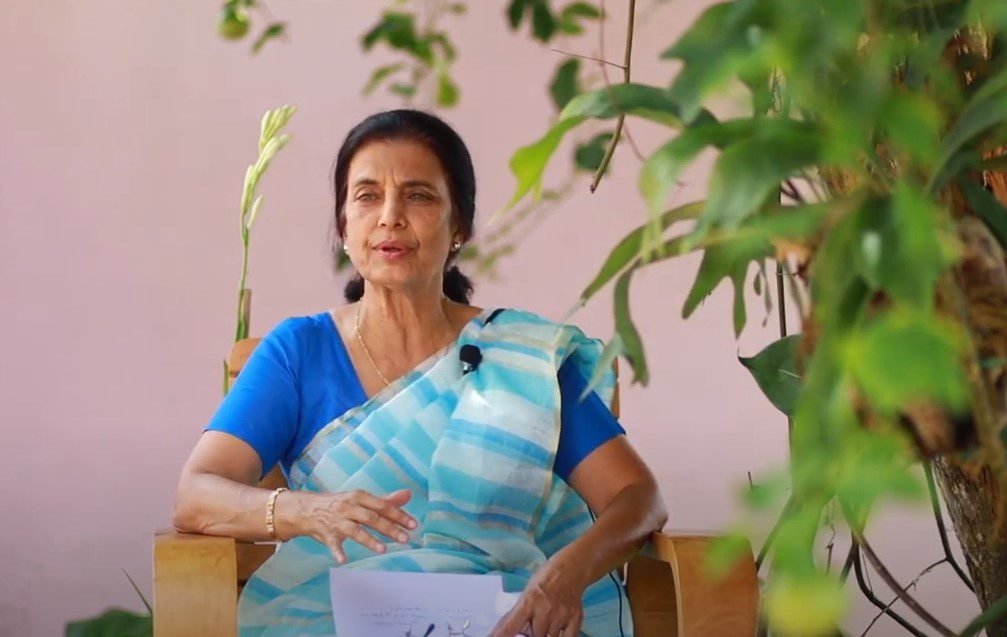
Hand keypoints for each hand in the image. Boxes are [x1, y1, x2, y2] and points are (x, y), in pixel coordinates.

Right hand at [278, 488, 416, 562]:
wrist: (307, 509)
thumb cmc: (341, 505)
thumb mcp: (362, 499)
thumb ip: (385, 500)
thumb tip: (408, 494)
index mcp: (359, 496)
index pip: (382, 506)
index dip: (399, 515)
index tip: (413, 525)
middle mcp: (349, 507)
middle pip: (371, 518)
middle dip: (389, 528)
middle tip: (405, 539)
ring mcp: (337, 521)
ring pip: (355, 530)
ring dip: (369, 540)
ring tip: (383, 549)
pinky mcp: (326, 534)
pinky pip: (332, 544)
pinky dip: (337, 552)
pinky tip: (344, 560)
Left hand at [489, 561, 585, 636]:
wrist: (571, 569)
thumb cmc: (545, 580)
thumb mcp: (526, 592)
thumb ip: (517, 613)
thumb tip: (501, 631)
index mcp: (529, 601)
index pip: (511, 625)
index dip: (500, 635)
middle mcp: (545, 610)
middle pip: (533, 636)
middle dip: (530, 635)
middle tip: (532, 624)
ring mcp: (561, 615)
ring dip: (543, 635)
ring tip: (544, 624)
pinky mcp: (576, 619)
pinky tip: (555, 631)